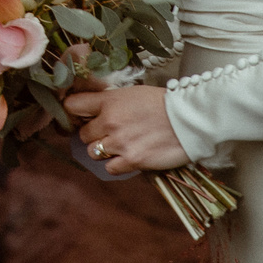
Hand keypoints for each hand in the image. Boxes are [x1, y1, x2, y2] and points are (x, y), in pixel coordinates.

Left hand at [65, 84, 187, 176]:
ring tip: (120, 146)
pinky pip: (110, 168)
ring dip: (104, 152)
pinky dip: (117, 165)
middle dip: (94, 135)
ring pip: (94, 153)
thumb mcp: (133, 94)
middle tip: (108, 134)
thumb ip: (111, 102)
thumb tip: (96, 111)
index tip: (81, 117)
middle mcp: (110, 122)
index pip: (73, 105)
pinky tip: (129, 156)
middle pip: (83, 135)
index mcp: (109, 101)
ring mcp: (119, 143)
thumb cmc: (164, 103)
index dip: (74, 113)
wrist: (190, 119)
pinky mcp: (132, 160)